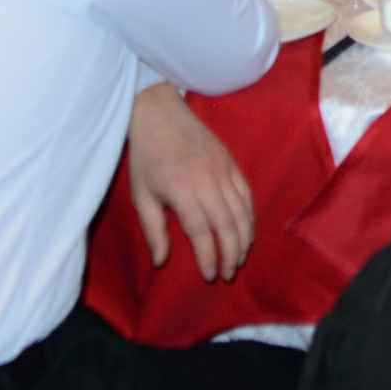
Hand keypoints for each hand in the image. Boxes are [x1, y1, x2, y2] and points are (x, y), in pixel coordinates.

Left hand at [127, 85, 254, 281]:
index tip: (208, 276)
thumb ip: (153, 229)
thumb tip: (161, 260)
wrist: (160, 113)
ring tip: (239, 258)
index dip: (208, 257)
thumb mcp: (141, 195)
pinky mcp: (231, 162)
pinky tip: (246, 230)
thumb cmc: (146, 156)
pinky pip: (246, 193)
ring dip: (244, 237)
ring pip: (242, 211)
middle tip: (228, 274)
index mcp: (183, 191)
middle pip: (228, 225)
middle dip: (231, 253)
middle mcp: (209, 182)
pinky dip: (250, 214)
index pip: (202, 232)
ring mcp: (224, 170)